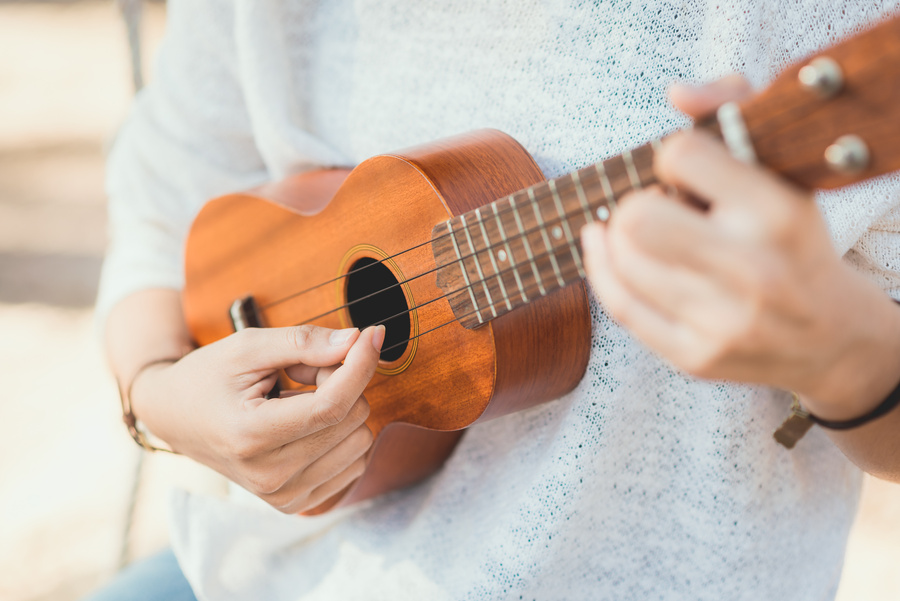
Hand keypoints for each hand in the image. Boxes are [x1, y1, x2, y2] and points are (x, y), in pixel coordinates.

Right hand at [131, 324, 383, 513]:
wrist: (175, 418)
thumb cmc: (209, 376)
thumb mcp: (248, 346)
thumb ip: (303, 342)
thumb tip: (357, 341)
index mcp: (250, 436)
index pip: (331, 405)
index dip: (360, 366)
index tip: (373, 335)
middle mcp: (268, 476)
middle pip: (351, 418)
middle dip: (339, 383)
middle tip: (301, 373)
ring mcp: (283, 495)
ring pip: (360, 440)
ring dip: (340, 409)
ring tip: (297, 399)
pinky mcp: (297, 503)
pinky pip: (355, 462)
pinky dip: (340, 434)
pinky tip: (304, 424)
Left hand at [582, 76, 899, 419]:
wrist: (831, 338)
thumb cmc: (794, 241)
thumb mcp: (783, 171)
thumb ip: (733, 109)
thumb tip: (677, 92)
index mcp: (778, 214)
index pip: (679, 156)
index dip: (672, 156)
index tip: (686, 171)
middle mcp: (753, 270)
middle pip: (636, 218)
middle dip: (635, 203)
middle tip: (657, 207)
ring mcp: (722, 321)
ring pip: (621, 261)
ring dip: (619, 237)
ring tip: (642, 232)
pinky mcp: (695, 357)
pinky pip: (619, 305)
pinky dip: (601, 268)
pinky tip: (604, 246)